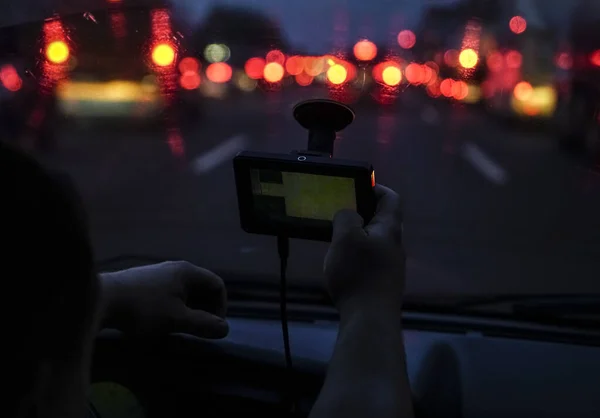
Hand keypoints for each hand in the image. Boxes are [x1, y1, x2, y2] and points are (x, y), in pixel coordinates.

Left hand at [101, 261, 228, 337]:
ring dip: (189, 310)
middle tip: (198, 330)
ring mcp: (159, 274)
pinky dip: (174, 307)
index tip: (212, 327)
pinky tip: (161, 321)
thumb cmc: (143, 308)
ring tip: (180, 328)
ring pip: (185, 292)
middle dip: (205, 310)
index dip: (221, 307)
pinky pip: (169, 294)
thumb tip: (225, 329)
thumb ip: (203, 324)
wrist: (100, 299)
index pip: (217, 285)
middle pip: (202, 287)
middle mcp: (175, 268)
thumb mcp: (177, 319)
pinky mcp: (144, 282)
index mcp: (187, 272)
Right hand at [324, 184, 404, 313]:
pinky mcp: (383, 283)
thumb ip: (346, 218)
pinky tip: (341, 264)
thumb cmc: (358, 273)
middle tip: (339, 212)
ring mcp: (391, 266)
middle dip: (362, 213)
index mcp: (390, 228)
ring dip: (358, 236)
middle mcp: (395, 245)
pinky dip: (357, 255)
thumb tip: (350, 214)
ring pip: (375, 241)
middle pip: (383, 220)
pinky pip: (371, 259)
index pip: (391, 199)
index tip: (356, 186)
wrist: (370, 319)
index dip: (375, 188)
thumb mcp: (345, 238)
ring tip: (335, 238)